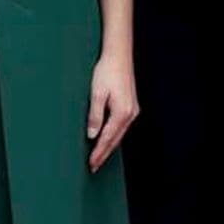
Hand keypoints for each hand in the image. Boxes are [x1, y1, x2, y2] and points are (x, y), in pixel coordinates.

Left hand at [86, 50, 138, 172]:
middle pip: (115, 140)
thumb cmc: (106, 72)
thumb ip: (95, 116)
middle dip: (104, 154)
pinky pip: (122, 127)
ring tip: (99, 157)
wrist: (119, 56)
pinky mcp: (131, 106)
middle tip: (94, 167)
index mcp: (122, 113)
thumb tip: (93, 135)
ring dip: (109, 146)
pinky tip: (109, 139)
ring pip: (120, 134)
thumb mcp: (96, 94)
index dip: (98, 153)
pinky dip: (114, 136)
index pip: (107, 139)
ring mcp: (133, 110)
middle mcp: (130, 114)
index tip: (91, 164)